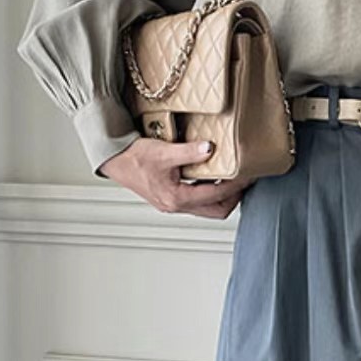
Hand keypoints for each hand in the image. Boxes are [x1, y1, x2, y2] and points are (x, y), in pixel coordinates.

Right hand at [98, 137, 251, 218]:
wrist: (114, 161)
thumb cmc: (133, 158)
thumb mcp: (163, 151)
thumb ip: (188, 152)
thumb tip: (210, 149)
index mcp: (177, 198)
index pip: (216, 196)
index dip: (235, 185)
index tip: (247, 175)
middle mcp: (177, 206)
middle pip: (217, 211)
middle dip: (234, 198)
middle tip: (245, 181)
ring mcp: (174, 205)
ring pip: (208, 209)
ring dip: (222, 197)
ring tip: (233, 179)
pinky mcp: (171, 200)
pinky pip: (198, 202)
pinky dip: (210, 193)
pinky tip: (213, 178)